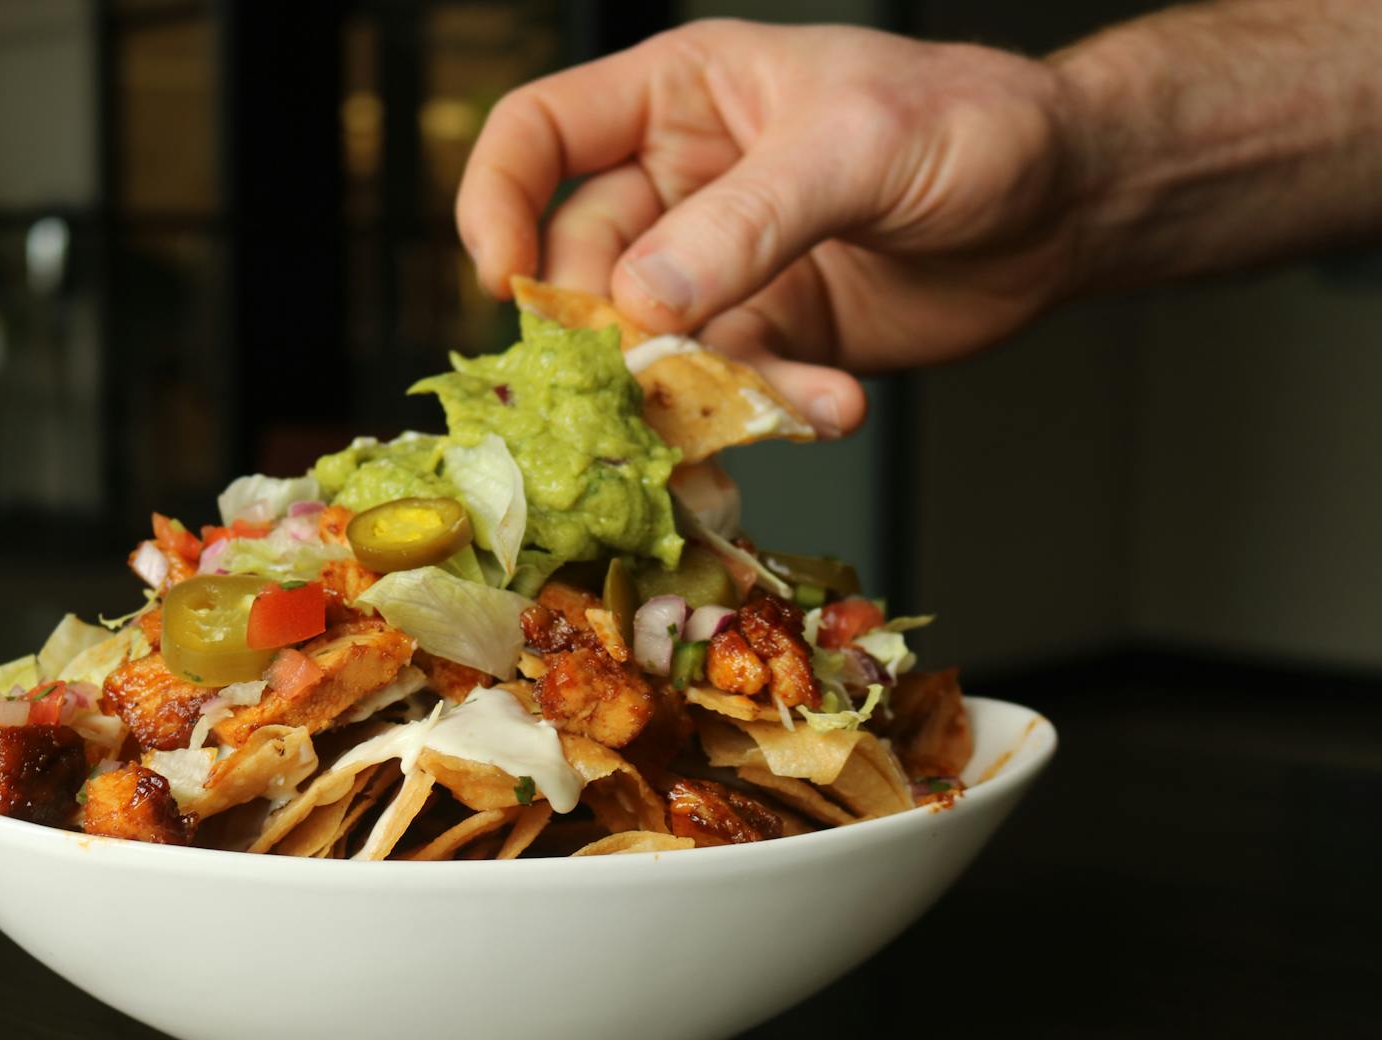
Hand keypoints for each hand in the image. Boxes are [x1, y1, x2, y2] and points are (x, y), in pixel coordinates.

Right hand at [456, 20, 1085, 436]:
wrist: (1071, 204)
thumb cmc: (972, 125)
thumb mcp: (855, 148)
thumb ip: (747, 222)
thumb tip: (639, 302)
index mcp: (677, 97)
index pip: (539, 135)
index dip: (499, 200)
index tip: (502, 276)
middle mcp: (681, 186)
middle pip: (581, 266)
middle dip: (611, 328)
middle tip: (657, 370)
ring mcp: (721, 271)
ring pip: (651, 348)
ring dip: (700, 387)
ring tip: (793, 391)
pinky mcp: (767, 341)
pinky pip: (725, 391)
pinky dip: (766, 412)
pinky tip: (833, 404)